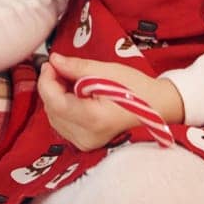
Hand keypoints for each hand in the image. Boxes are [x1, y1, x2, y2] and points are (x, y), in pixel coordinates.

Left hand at [38, 53, 184, 152]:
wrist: (156, 107)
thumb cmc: (135, 87)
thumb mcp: (106, 71)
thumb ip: (76, 67)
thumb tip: (54, 60)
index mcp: (93, 118)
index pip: (54, 101)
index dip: (47, 80)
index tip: (51, 63)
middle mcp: (86, 135)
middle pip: (52, 109)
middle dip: (51, 86)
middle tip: (61, 67)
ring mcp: (86, 142)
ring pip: (54, 117)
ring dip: (56, 97)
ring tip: (70, 80)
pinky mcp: (86, 143)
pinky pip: (63, 124)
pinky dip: (63, 107)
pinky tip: (74, 96)